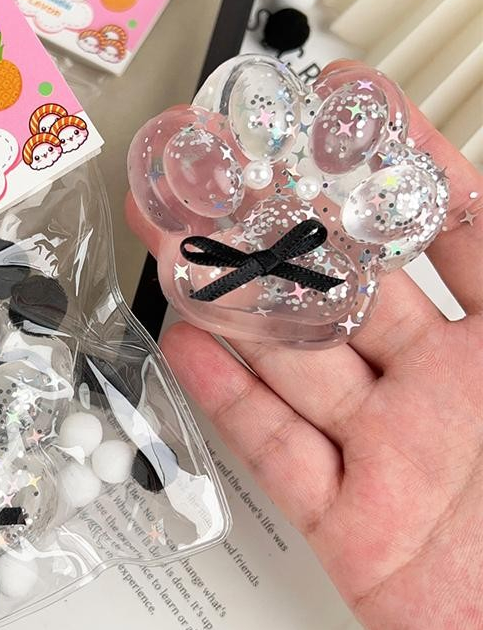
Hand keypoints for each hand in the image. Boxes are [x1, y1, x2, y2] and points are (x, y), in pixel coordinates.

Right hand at [126, 61, 482, 629]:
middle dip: (280, 227)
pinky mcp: (353, 524)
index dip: (394, 161)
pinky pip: (278, 451)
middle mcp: (446, 391)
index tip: (346, 106)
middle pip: (344, 289)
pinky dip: (230, 401)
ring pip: (294, 363)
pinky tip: (194, 347)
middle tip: (226, 177)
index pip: (448, 227)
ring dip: (234, 304)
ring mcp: (392, 453)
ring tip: (182, 248)